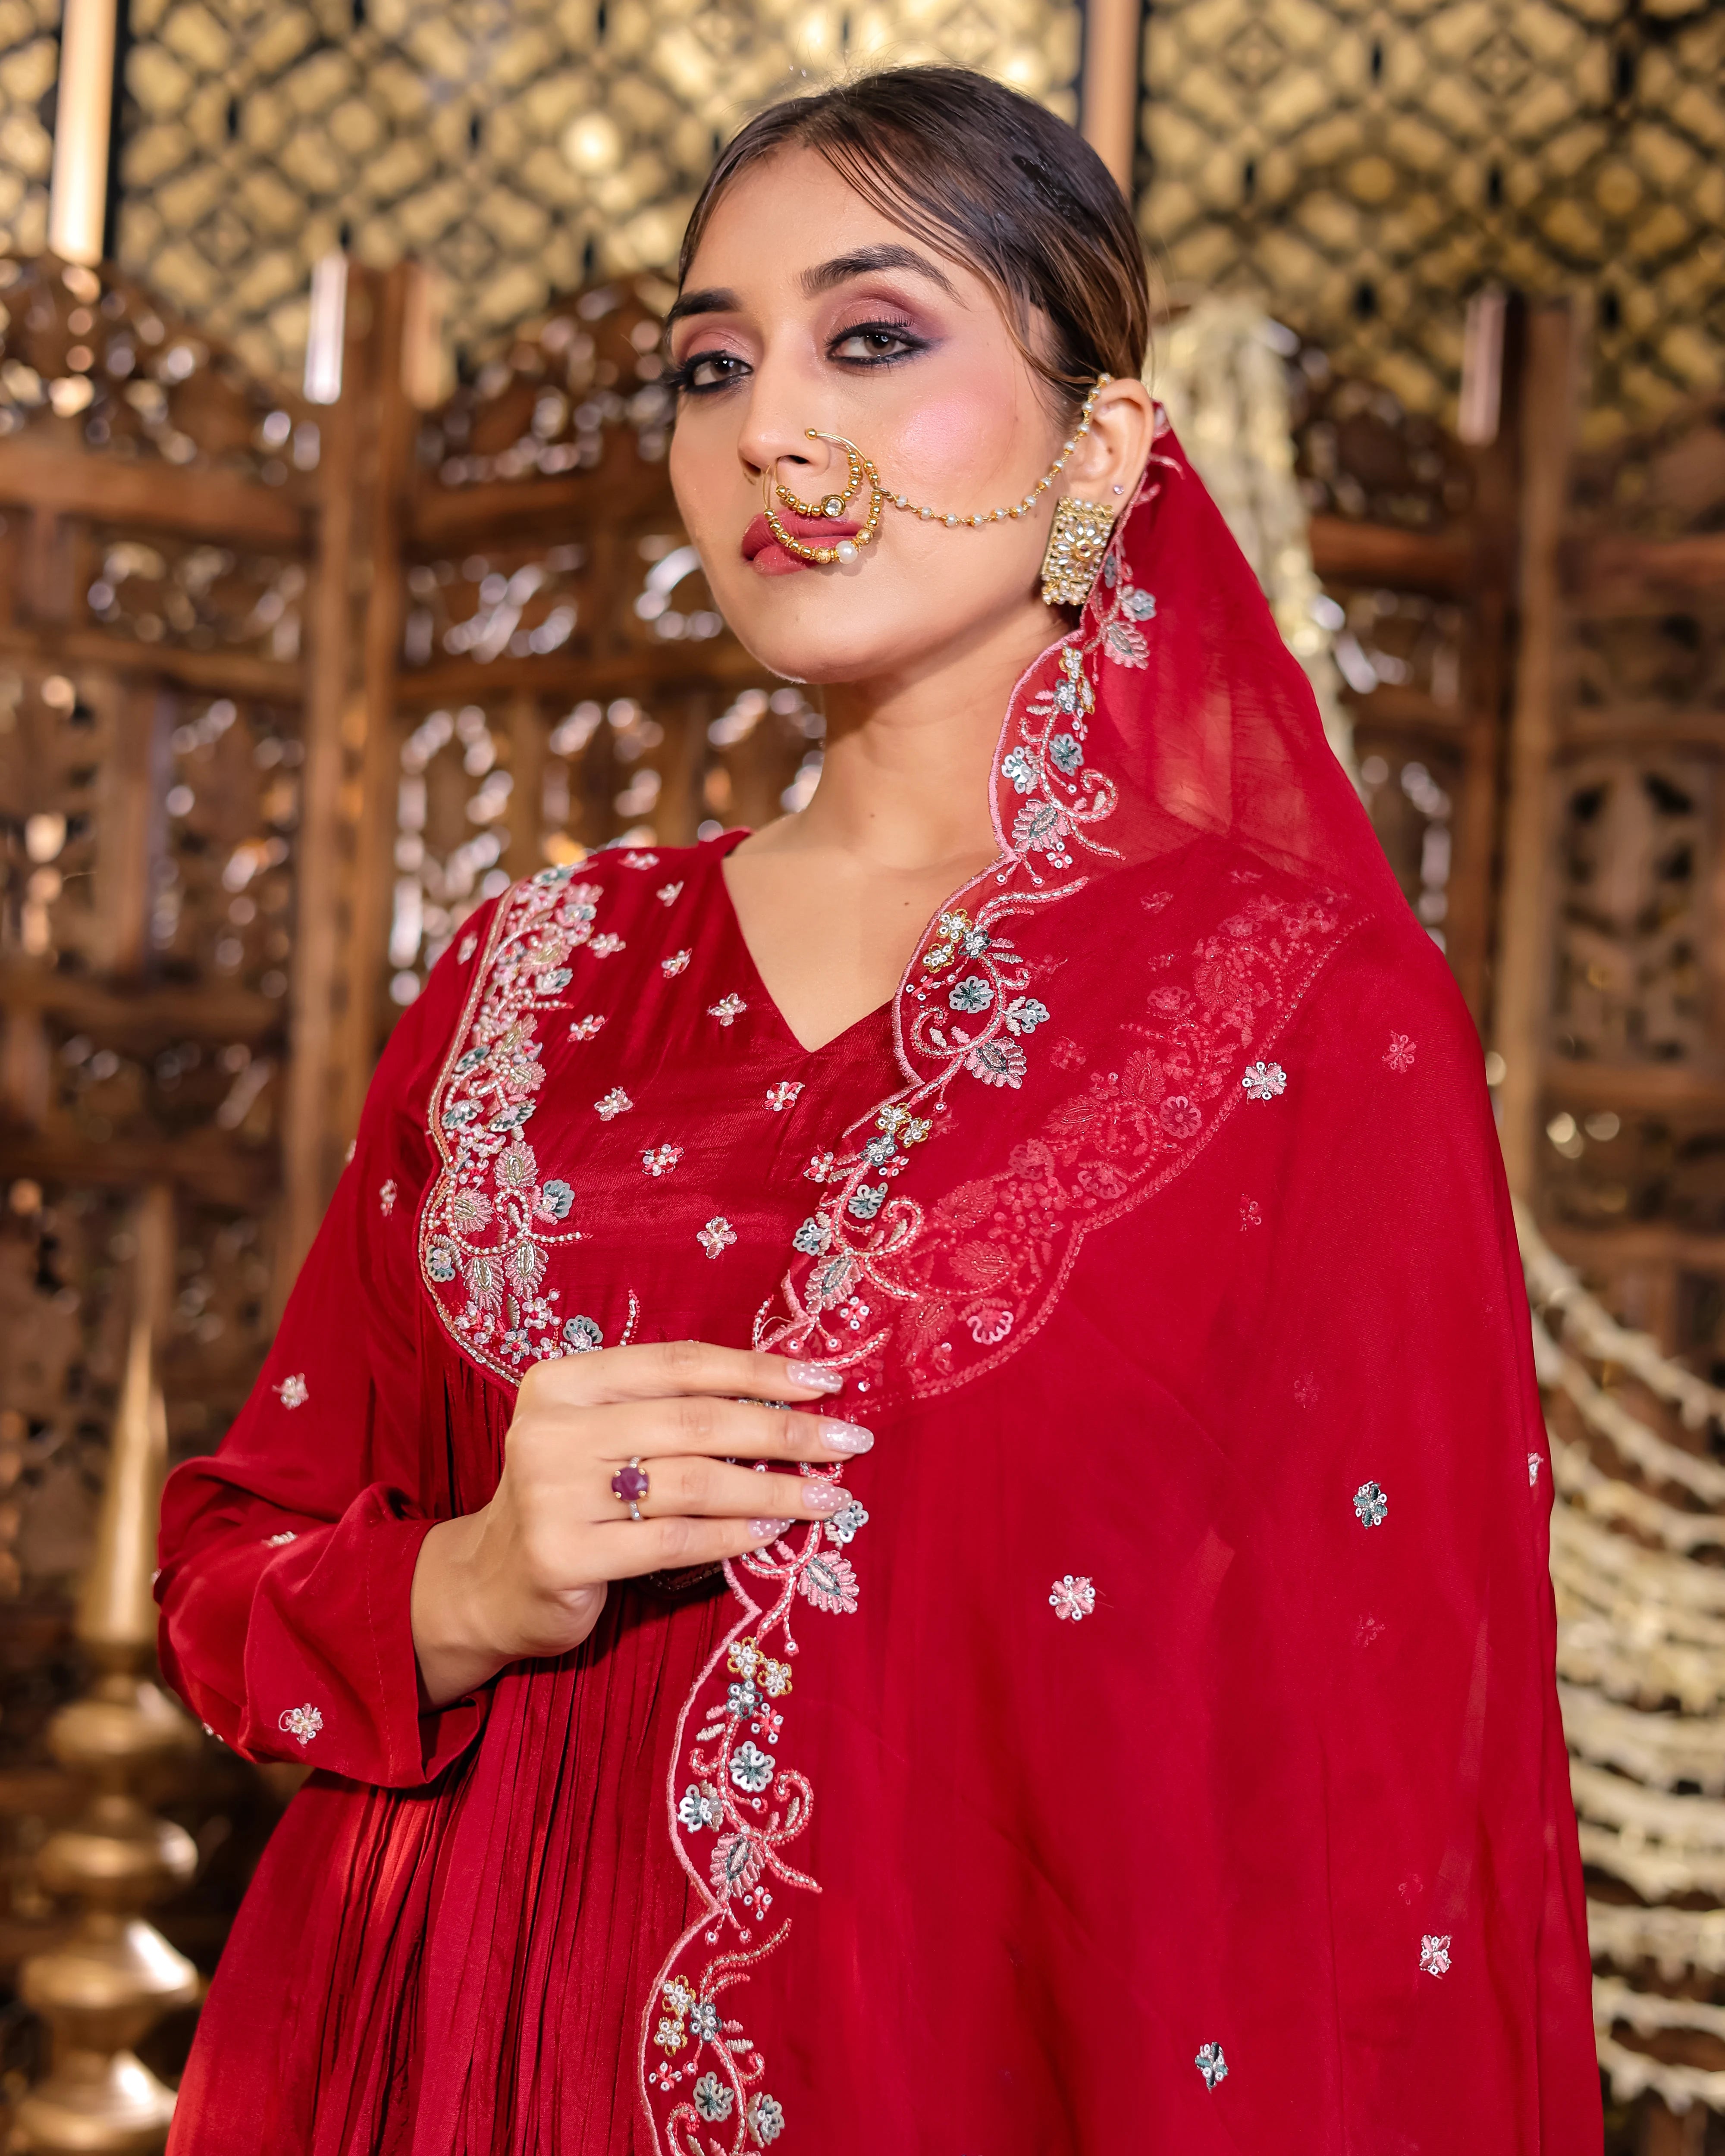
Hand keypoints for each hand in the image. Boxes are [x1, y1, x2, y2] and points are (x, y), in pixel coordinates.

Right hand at [410, 1342, 867, 1705]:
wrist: (490, 1582)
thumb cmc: (571, 1498)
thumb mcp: (605, 1435)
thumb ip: (671, 1411)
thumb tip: (790, 1400)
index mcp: (565, 1380)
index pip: (681, 1363)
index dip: (759, 1371)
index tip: (827, 1382)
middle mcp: (552, 1429)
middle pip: (695, 1420)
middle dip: (783, 1431)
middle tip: (848, 1440)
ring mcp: (551, 1493)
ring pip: (692, 1483)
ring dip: (773, 1489)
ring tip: (828, 1494)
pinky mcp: (562, 1555)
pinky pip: (672, 1541)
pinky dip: (732, 1535)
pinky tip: (774, 1531)